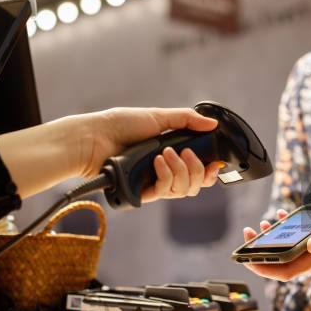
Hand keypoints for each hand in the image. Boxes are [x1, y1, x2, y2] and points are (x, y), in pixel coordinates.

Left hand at [0, 107, 222, 199]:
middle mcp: (164, 171)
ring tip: (165, 154)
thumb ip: (187, 120)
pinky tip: (157, 162)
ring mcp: (153, 183)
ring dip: (180, 170)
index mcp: (170, 155)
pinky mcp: (142, 192)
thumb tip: (213, 124)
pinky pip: (165, 192)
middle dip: (197, 170)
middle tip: (185, 153)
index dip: (209, 172)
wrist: (95, 138)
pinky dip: (166, 175)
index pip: (197, 171)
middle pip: (194, 184)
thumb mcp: (158, 117)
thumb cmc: (121, 124)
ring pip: (183, 190)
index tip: (215, 164)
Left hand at [241, 203, 310, 281]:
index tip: (246, 257)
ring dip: (274, 240)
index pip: (284, 273)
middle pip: (282, 264)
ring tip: (263, 223)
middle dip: (262, 251)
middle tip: (249, 233)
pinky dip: (289, 232)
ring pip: (290, 253)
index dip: (263, 268)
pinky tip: (284, 216)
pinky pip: (300, 243)